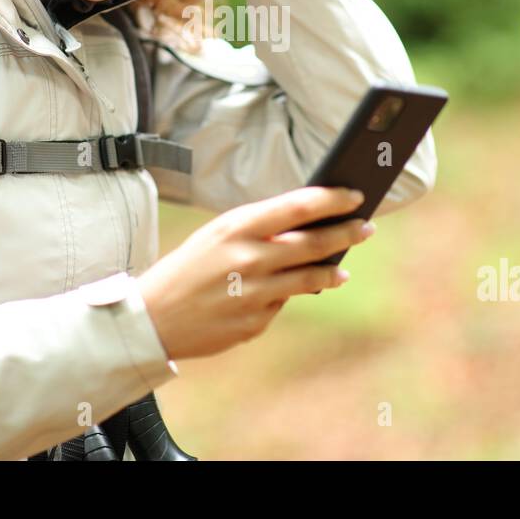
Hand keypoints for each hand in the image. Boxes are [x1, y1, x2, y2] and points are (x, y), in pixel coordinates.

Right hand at [137, 186, 374, 360]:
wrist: (152, 317)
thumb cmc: (190, 267)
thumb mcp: (218, 235)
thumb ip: (260, 229)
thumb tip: (308, 224)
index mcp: (237, 227)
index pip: (298, 206)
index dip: (333, 199)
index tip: (356, 195)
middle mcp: (249, 258)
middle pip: (313, 243)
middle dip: (346, 233)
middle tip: (367, 227)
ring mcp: (254, 293)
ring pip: (310, 279)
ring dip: (333, 271)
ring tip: (343, 268)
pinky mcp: (255, 323)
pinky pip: (282, 305)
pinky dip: (288, 296)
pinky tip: (290, 293)